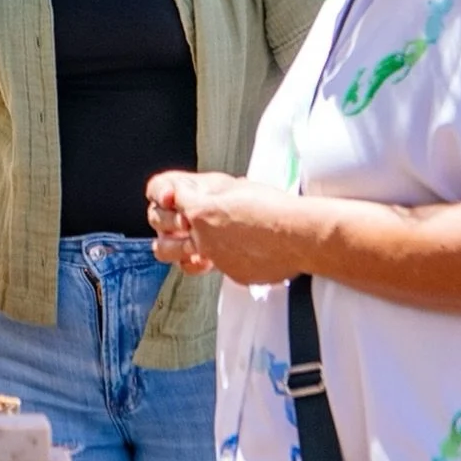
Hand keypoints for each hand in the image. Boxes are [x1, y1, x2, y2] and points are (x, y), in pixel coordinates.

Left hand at [146, 170, 310, 285]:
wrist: (299, 235)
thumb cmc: (275, 208)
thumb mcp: (237, 187)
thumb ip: (214, 193)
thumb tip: (201, 196)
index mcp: (201, 210)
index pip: (168, 198)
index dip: (168, 194)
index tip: (174, 195)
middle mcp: (203, 236)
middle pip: (161, 232)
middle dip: (164, 224)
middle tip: (177, 219)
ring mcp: (216, 258)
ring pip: (178, 259)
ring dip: (178, 250)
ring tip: (190, 242)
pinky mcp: (232, 273)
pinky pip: (218, 266)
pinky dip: (223, 258)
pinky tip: (236, 249)